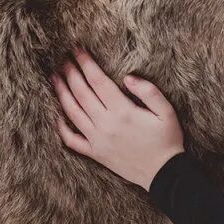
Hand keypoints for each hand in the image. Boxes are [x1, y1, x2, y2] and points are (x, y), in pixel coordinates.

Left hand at [50, 47, 184, 190]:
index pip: (98, 81)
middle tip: (63, 59)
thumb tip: (128, 77)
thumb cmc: (167, 140)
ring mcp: (97, 140)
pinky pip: (72, 140)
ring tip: (55, 78)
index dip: (86, 64)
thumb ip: (149, 91)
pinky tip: (58, 115)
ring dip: (62, 93)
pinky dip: (62, 127)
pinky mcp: (95, 153)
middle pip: (82, 93)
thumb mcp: (167, 112)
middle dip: (71, 74)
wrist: (163, 173)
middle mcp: (106, 124)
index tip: (77, 50)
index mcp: (123, 111)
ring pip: (73, 113)